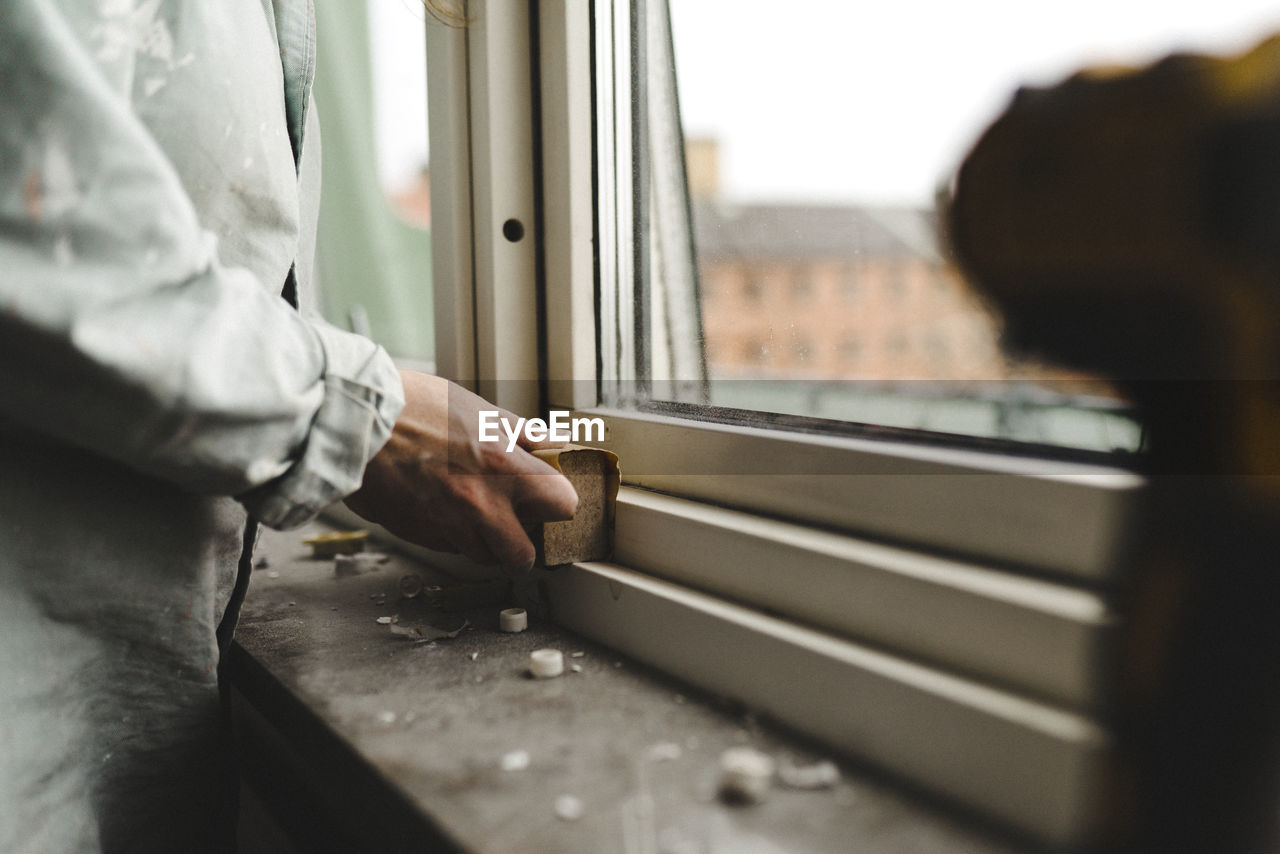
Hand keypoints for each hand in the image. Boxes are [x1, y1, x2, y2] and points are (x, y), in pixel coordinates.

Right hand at [345, 370, 577, 573]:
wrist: (353, 421)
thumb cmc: (414, 406)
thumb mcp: (479, 410)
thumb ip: (523, 435)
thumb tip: (557, 444)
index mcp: (503, 467)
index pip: (563, 504)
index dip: (560, 503)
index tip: (552, 499)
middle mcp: (480, 505)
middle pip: (525, 556)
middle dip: (524, 543)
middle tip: (515, 520)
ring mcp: (448, 526)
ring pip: (485, 557)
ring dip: (486, 541)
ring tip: (473, 508)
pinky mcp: (419, 536)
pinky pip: (451, 549)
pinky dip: (454, 536)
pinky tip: (443, 506)